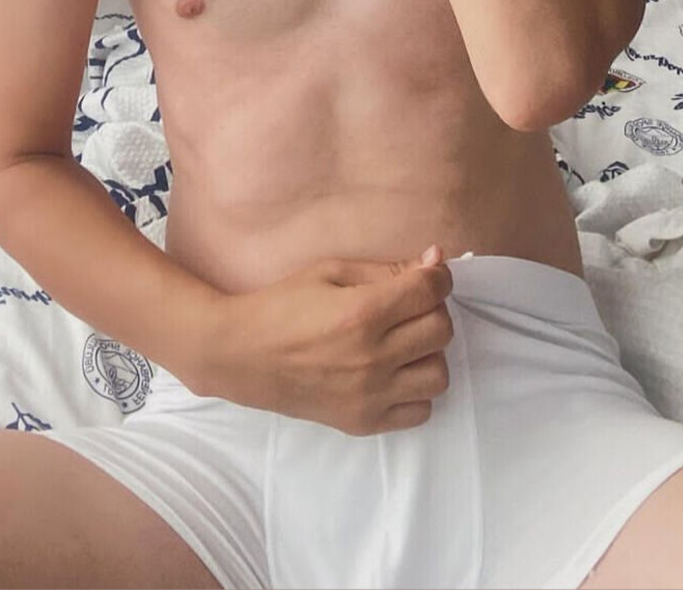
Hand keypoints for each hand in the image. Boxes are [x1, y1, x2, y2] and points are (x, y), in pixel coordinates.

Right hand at [204, 245, 453, 435]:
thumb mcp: (331, 271)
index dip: (436, 276)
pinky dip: (414, 389)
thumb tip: (435, 259)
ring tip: (402, 342)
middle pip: (441, 330)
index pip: (431, 291)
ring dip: (427, 353)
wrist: (241, 356)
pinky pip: (420, 410)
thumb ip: (387, 268)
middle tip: (408, 306)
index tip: (426, 275)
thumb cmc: (283, 304)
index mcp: (362, 313)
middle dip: (431, 310)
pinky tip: (392, 372)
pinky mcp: (364, 422)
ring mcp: (370, 395)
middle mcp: (372, 358)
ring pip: (438, 374)